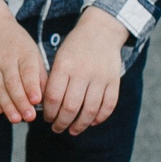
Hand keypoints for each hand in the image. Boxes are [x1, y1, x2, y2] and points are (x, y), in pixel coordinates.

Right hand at [0, 1, 44, 123]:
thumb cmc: (18, 43)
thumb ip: (39, 74)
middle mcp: (6, 59)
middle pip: (13, 83)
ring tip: (16, 119)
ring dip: (8, 105)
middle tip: (29, 117)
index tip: (37, 101)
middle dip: (21, 102)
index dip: (31, 87)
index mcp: (24, 53)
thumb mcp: (33, 52)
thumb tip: (46, 96)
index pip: (28, 71)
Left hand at [42, 10, 129, 134]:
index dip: (49, 113)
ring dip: (80, 125)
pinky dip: (100, 118)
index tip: (47, 119)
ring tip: (72, 130)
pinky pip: (108, 105)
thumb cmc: (74, 48)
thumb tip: (46, 108)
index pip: (53, 97)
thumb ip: (53, 81)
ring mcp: (100, 77)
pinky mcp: (114, 81)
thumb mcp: (59, 58)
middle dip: (61, 123)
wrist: (101, 31)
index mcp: (64, 66)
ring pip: (90, 110)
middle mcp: (82, 72)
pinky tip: (92, 122)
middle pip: (70, 107)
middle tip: (57, 128)